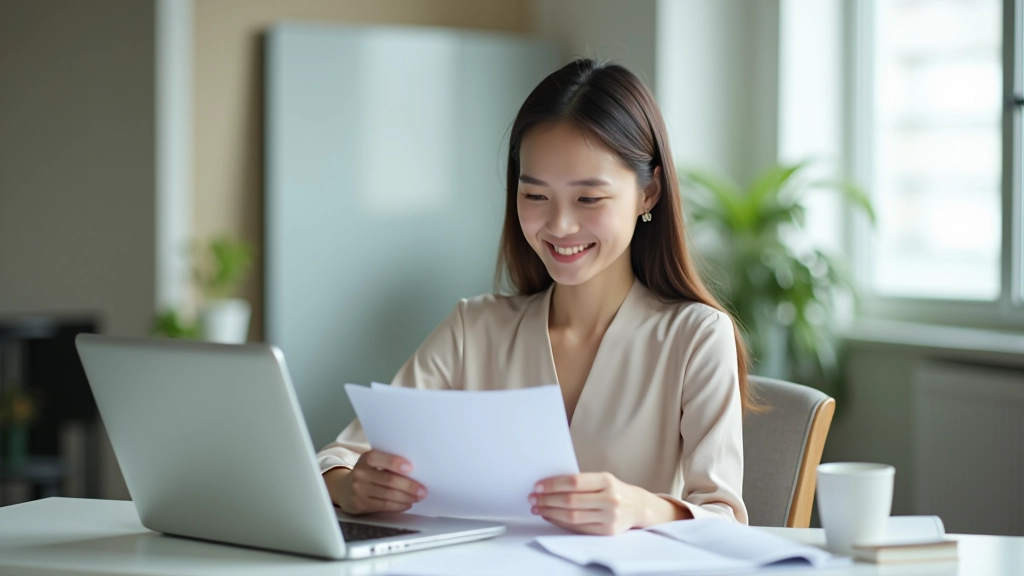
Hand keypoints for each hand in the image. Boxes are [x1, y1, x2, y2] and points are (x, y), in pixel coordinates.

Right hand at [324, 450, 426, 514]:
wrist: (345, 488)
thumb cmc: (367, 473)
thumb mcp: (373, 463)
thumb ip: (388, 463)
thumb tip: (416, 471)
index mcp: (366, 458)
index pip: (379, 458)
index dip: (395, 463)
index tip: (411, 467)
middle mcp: (360, 473)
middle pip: (389, 480)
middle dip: (409, 486)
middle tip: (422, 490)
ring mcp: (359, 489)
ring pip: (388, 495)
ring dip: (407, 497)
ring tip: (418, 497)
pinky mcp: (360, 504)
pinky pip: (384, 506)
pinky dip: (399, 505)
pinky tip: (407, 503)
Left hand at [529, 472, 687, 534]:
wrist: (638, 507)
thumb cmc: (614, 490)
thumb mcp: (602, 479)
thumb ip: (581, 481)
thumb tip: (548, 485)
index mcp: (607, 480)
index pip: (574, 481)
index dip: (553, 484)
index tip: (537, 485)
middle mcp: (610, 499)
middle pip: (571, 500)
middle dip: (547, 499)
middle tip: (533, 497)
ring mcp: (610, 517)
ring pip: (572, 516)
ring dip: (550, 512)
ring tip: (538, 508)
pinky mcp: (607, 532)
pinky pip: (578, 528)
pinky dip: (560, 522)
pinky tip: (550, 516)